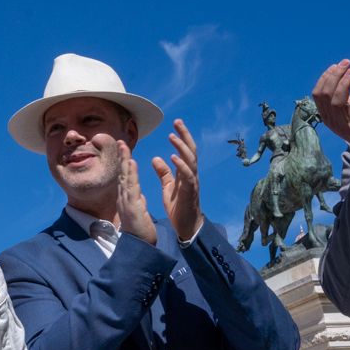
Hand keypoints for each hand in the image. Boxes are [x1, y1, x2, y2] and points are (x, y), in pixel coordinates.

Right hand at [116, 141, 157, 244]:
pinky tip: (132, 163)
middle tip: (120, 141)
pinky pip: (131, 187)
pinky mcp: (131, 206)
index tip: (124, 150)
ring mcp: (126, 201)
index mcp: (126, 199)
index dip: (124, 163)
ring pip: (125, 177)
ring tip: (124, 147)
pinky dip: (131, 174)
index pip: (125, 177)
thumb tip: (139, 195)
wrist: (139, 247)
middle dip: (121, 157)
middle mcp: (123, 198)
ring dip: (124, 161)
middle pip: (122, 174)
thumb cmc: (140, 232)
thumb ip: (138, 202)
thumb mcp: (139, 213)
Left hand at [150, 119, 201, 241]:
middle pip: (190, 151)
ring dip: (181, 148)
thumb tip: (156, 158)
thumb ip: (164, 173)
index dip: (181, 137)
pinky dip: (181, 166)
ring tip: (172, 136)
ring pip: (190, 161)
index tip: (174, 124)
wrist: (186, 227)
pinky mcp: (190, 192)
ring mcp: (192, 183)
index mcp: (185, 172)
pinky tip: (173, 157)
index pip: (184, 150)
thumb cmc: (179, 207)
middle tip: (177, 122)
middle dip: (184, 136)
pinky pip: (187, 176)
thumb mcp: (169, 187)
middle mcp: (191, 175)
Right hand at [313, 60, 349, 189]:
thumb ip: (343, 96)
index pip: (318, 94)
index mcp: (326, 115)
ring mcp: (345, 127)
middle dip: (335, 76)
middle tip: (347, 63)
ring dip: (344, 83)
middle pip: (326, 95)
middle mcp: (332, 122)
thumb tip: (340, 73)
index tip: (337, 65)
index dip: (326, 77)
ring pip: (337, 102)